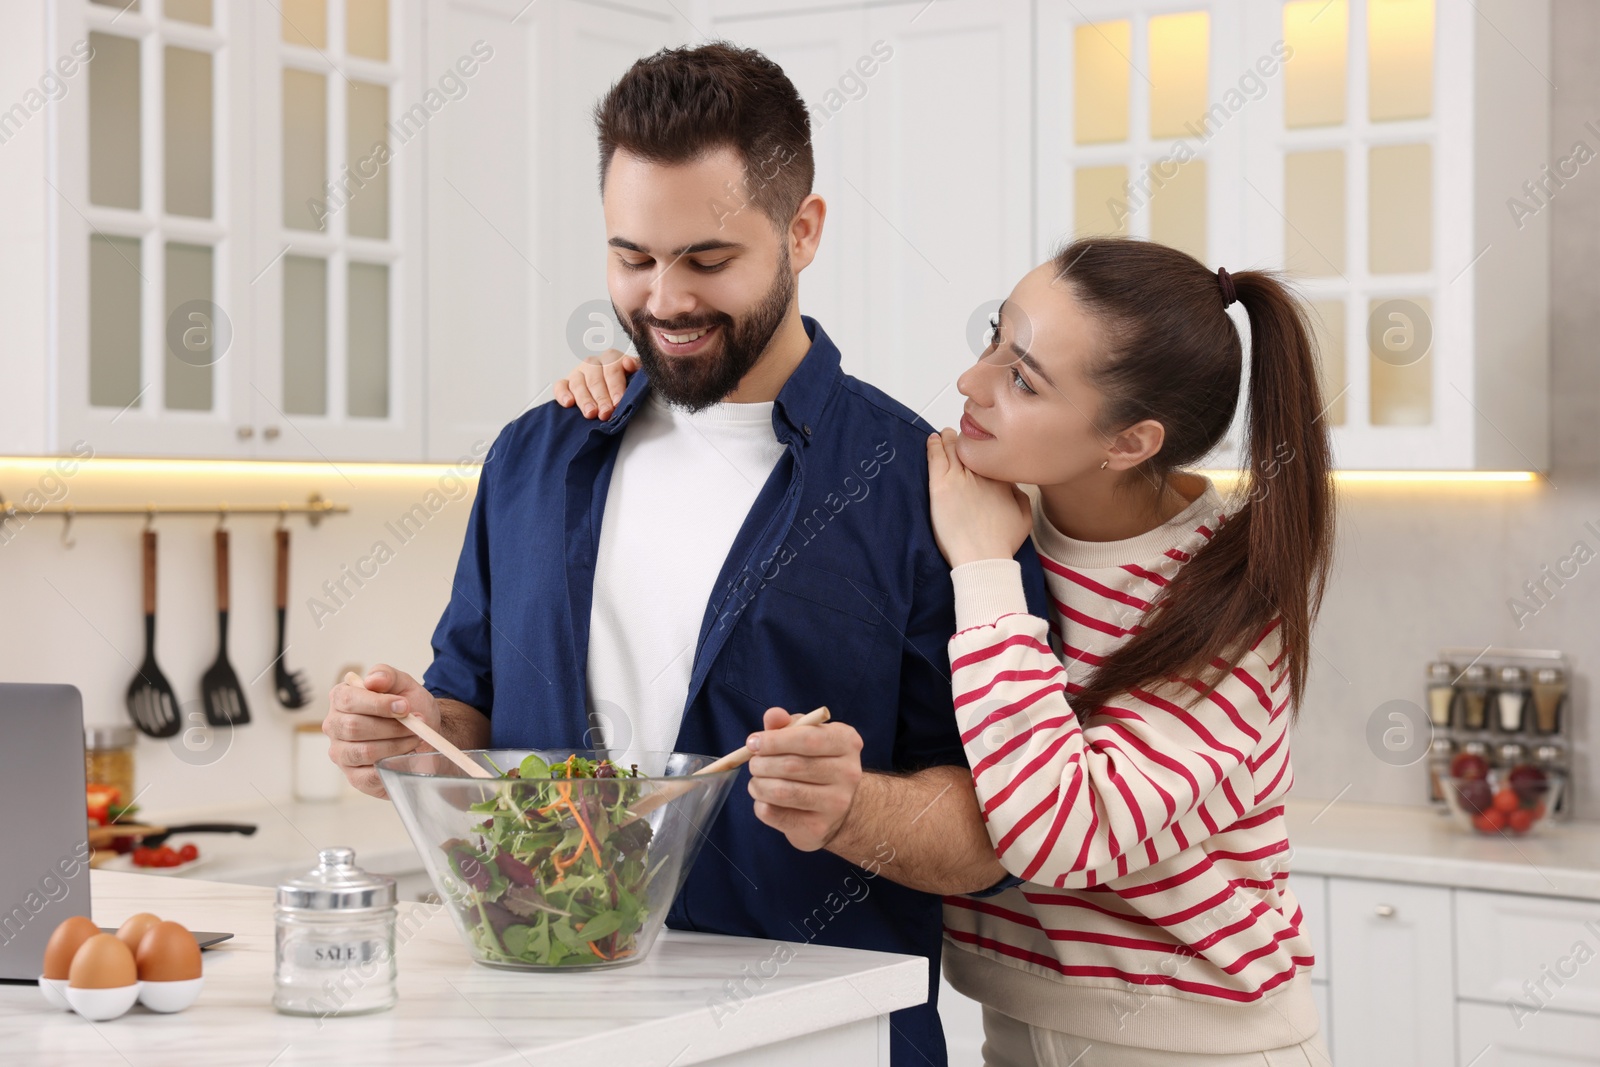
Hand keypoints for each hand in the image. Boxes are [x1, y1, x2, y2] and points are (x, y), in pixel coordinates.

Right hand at [323, 664, 439, 798]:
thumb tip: (372, 680)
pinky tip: (406, 755)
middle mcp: (334, 726)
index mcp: (341, 698)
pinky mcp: (354, 776)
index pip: (348, 700)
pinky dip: (392, 764)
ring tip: (415, 738)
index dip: (378, 704)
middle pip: (354, 727)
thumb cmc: (407, 707)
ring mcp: (341, 753)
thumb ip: (387, 676)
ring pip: (363, 751)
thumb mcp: (403, 685)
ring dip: (395, 745)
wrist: (424, 733)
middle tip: (415, 725)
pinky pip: (369, 775)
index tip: (404, 707)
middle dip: (391, 727)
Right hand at [553, 349, 637, 419]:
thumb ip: (637, 372)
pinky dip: (563, 394)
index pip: (612, 368)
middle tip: (606, 413)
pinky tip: (569, 403)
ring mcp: (578, 373)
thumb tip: (630, 364)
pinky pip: (560, 386)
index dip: (615, 386)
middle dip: (602, 397)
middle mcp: (594, 363)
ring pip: (578, 383)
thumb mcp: (637, 379)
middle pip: (595, 378)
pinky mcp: (566, 383)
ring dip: (585, 399)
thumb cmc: (626, 387)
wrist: (613, 396)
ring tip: (591, 413)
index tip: (618, 402)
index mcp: (612, 358)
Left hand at [746, 707, 863, 851]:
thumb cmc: (815, 761)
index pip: (808, 738)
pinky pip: (775, 814)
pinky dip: (761, 804)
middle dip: (762, 763)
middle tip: (753, 763)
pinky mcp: (818, 827)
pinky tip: (766, 799)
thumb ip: (786, 724)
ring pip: (782, 792)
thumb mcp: (805, 735)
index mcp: (846, 742)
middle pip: (792, 766)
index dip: (775, 740)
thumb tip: (772, 716)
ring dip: (758, 784)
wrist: (836, 805)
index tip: (753, 742)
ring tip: (756, 781)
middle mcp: (848, 773)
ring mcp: (836, 803)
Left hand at [926, 428, 1032, 566]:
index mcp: (1001, 479)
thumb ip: (1021, 495)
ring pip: (952, 449)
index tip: (980, 449)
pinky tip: (932, 439)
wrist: (982, 557)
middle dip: (965, 441)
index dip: (984, 451)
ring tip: (945, 435)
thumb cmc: (1001, 543)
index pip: (990, 456)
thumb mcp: (1025, 517)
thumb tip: (1013, 484)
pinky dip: (933, 446)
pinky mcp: (941, 486)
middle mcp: (981, 473)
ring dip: (948, 439)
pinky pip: (936, 457)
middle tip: (959, 438)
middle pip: (971, 448)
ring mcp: (960, 477)